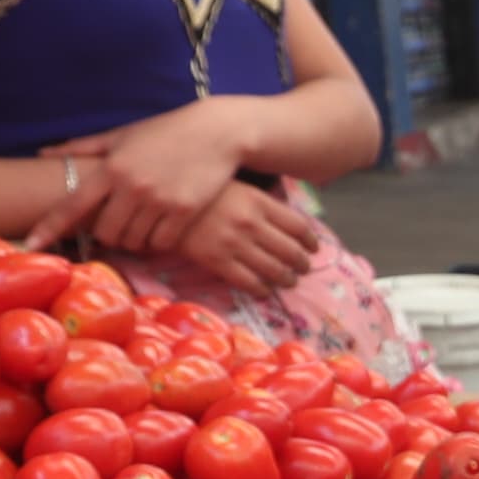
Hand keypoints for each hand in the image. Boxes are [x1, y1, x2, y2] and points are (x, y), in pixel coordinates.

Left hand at [48, 100, 249, 231]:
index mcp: (112, 167)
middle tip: (118, 225)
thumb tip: (43, 153)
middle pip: (105, 233)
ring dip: (134, 239)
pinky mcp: (184, 212)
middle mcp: (132, 186)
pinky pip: (161, 242)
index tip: (32, 244)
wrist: (217, 132)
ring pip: (133, 241)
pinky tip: (163, 226)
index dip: (49, 227)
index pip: (72, 204)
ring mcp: (159, 200)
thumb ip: (83, 147)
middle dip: (108, 235)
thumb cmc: (166, 132)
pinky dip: (158, 240)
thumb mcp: (122, 135)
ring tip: (143, 223)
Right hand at [174, 179, 325, 296]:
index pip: (298, 226)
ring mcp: (235, 244)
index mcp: (260, 202)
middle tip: (303, 269)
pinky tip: (265, 290)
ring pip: (274, 270)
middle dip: (301, 264)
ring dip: (286, 280)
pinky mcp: (217, 261)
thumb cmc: (205, 193)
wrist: (164, 202)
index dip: (310, 241)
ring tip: (288, 282)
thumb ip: (263, 205)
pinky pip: (249, 283)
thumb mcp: (239, 188)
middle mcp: (251, 224)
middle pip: (290, 251)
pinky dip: (262, 290)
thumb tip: (289, 225)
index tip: (313, 248)